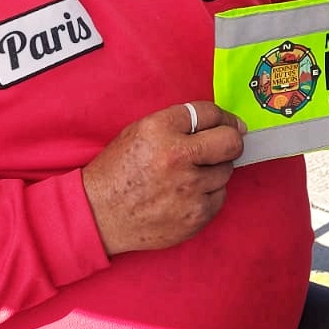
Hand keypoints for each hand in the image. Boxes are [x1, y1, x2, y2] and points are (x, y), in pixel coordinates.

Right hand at [83, 101, 247, 256]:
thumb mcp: (139, 131)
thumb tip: (224, 123)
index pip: (209, 113)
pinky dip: (207, 195)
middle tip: (222, 147)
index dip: (223, 117)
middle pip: (231, 142)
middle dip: (230, 142)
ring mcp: (189, 190)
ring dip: (214, 171)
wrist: (98, 214)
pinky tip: (186, 195)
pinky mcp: (196, 216)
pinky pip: (219, 197)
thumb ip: (178, 123)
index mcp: (159, 129)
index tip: (229, 124)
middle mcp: (177, 157)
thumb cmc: (118, 171)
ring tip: (188, 176)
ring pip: (227, 171)